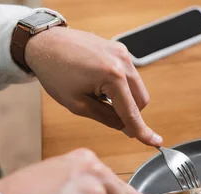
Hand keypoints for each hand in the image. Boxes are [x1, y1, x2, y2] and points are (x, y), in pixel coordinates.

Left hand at [24, 27, 162, 146]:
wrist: (45, 43)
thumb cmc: (55, 72)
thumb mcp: (77, 104)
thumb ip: (106, 118)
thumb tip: (124, 126)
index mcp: (112, 76)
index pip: (132, 112)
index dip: (142, 131)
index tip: (155, 142)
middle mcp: (122, 62)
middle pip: (141, 100)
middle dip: (129, 113)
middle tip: (108, 117)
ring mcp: (122, 53)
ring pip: (137, 88)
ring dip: (124, 99)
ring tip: (97, 95)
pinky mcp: (119, 49)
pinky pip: (129, 75)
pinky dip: (120, 86)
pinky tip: (99, 84)